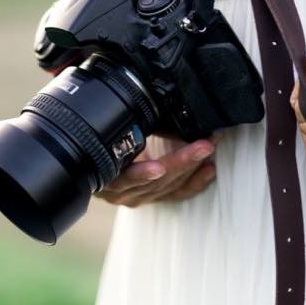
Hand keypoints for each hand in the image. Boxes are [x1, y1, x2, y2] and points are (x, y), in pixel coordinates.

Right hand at [97, 137, 218, 206]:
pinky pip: (178, 193)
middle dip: (182, 161)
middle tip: (202, 145)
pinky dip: (196, 182)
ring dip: (192, 166)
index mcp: (106, 177)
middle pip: (155, 181)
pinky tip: (209, 170)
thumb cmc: (103, 145)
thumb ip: (122, 129)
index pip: (125, 177)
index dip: (141, 173)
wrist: (95, 164)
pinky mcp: (154, 198)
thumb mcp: (108, 135)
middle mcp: (123, 192)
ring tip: (208, 148)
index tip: (158, 168)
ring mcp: (140, 196)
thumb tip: (144, 106)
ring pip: (170, 185)